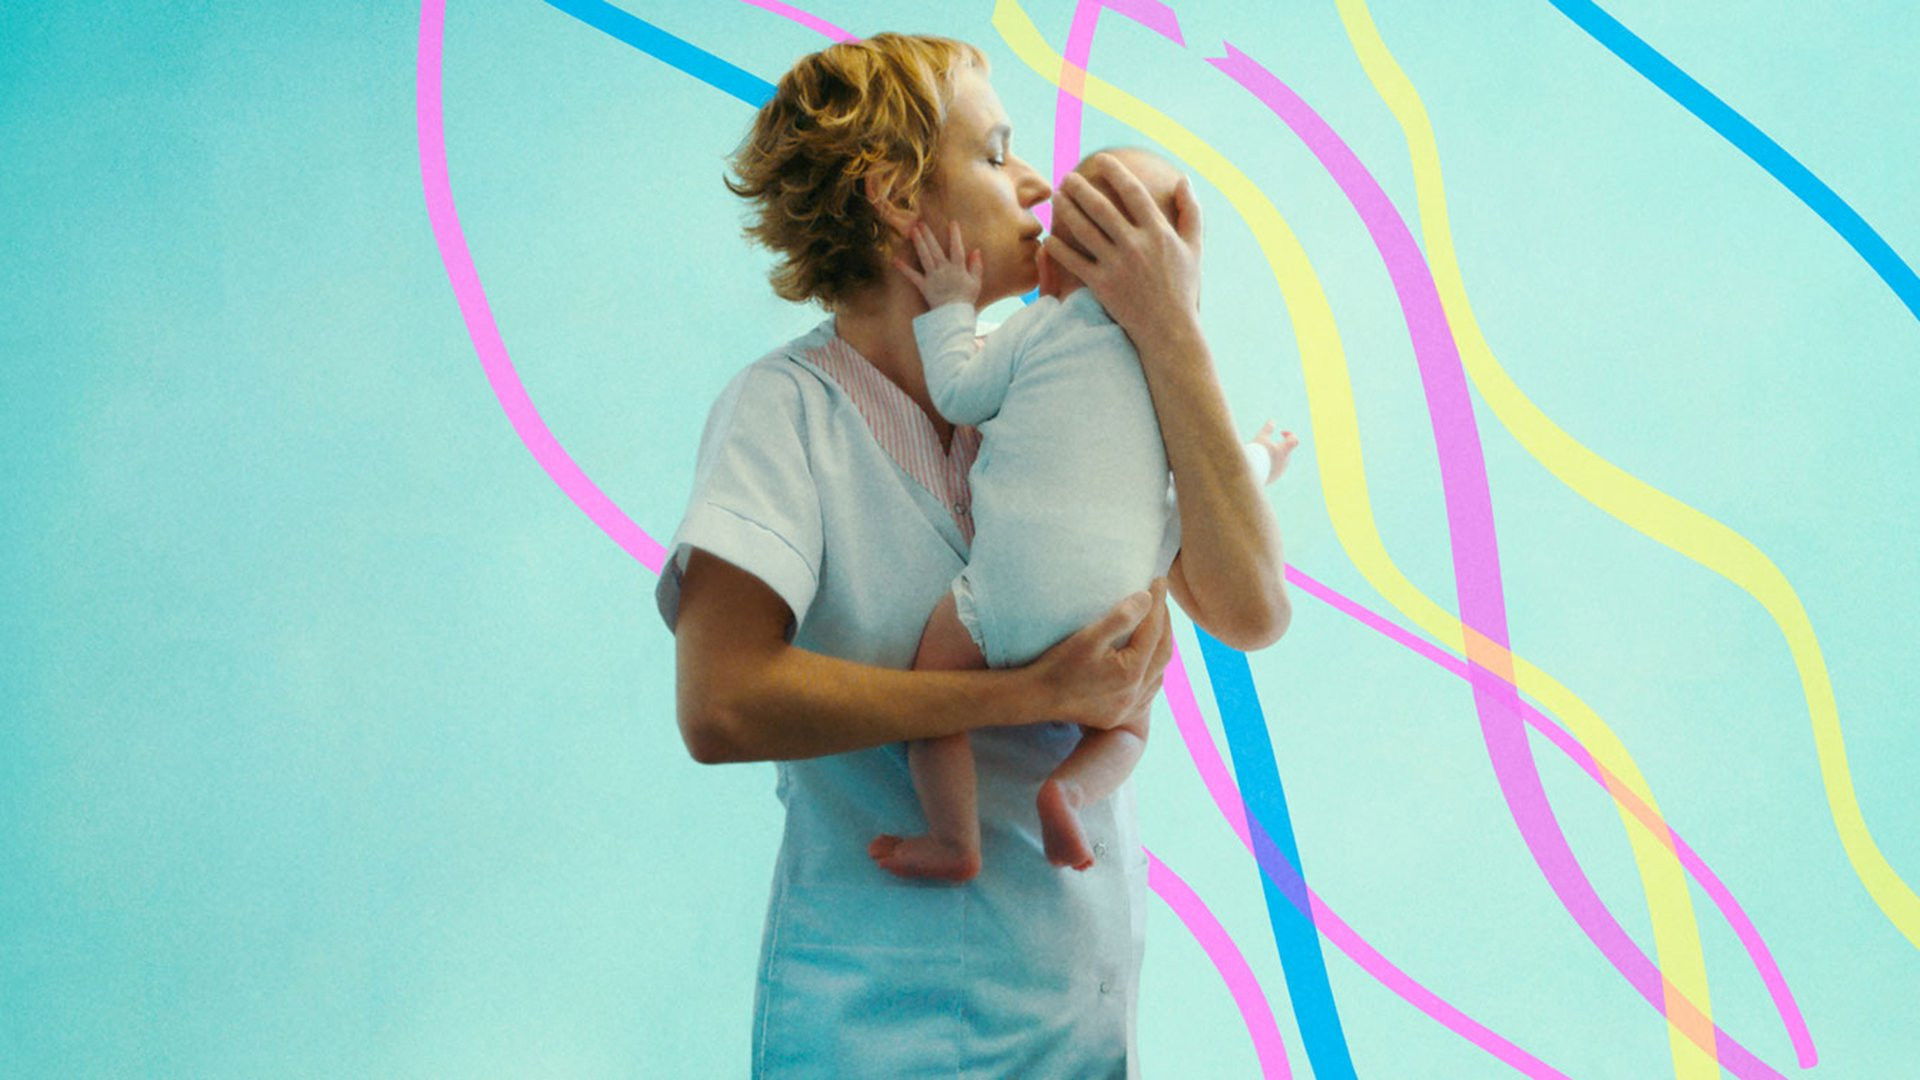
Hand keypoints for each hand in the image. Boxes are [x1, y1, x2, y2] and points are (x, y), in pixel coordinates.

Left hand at [892, 221, 981, 310]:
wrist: (954, 316)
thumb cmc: (966, 299)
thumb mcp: (976, 282)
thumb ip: (976, 266)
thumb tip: (976, 250)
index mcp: (958, 269)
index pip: (957, 249)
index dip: (955, 236)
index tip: (952, 223)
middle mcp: (944, 270)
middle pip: (935, 249)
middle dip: (928, 235)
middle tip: (921, 222)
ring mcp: (932, 277)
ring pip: (925, 257)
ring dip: (919, 243)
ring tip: (913, 230)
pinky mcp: (923, 286)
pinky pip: (912, 276)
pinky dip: (903, 268)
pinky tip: (895, 260)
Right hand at [1026, 579, 1172, 730]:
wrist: (1035, 698)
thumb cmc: (1058, 665)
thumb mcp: (1087, 637)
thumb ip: (1120, 618)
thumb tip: (1147, 598)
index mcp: (1131, 672)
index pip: (1154, 630)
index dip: (1158, 603)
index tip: (1159, 580)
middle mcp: (1136, 693)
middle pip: (1163, 652)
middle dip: (1165, 624)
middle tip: (1160, 600)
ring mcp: (1129, 707)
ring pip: (1159, 673)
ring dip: (1160, 648)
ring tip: (1156, 625)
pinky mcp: (1120, 714)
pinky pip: (1148, 690)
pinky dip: (1152, 670)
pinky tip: (1146, 659)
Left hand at [1041, 154, 1202, 348]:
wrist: (1170, 330)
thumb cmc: (1183, 288)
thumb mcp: (1194, 248)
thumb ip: (1191, 212)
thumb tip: (1185, 179)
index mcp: (1159, 232)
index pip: (1133, 192)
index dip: (1115, 172)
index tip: (1101, 160)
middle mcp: (1137, 245)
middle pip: (1101, 207)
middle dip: (1081, 187)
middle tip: (1067, 177)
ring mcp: (1117, 265)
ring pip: (1084, 230)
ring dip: (1067, 210)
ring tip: (1056, 197)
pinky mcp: (1102, 285)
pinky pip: (1074, 262)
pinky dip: (1059, 248)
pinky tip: (1048, 237)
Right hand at [1251, 420, 1299, 485]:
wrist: (1249, 474)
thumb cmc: (1256, 454)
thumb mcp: (1260, 438)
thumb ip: (1267, 429)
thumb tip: (1272, 420)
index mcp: (1284, 451)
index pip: (1294, 440)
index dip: (1289, 434)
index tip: (1281, 433)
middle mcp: (1285, 461)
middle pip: (1286, 450)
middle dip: (1278, 446)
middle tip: (1265, 444)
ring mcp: (1280, 471)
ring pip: (1280, 460)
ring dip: (1272, 456)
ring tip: (1260, 455)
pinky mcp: (1274, 478)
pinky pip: (1274, 469)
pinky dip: (1268, 465)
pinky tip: (1258, 463)